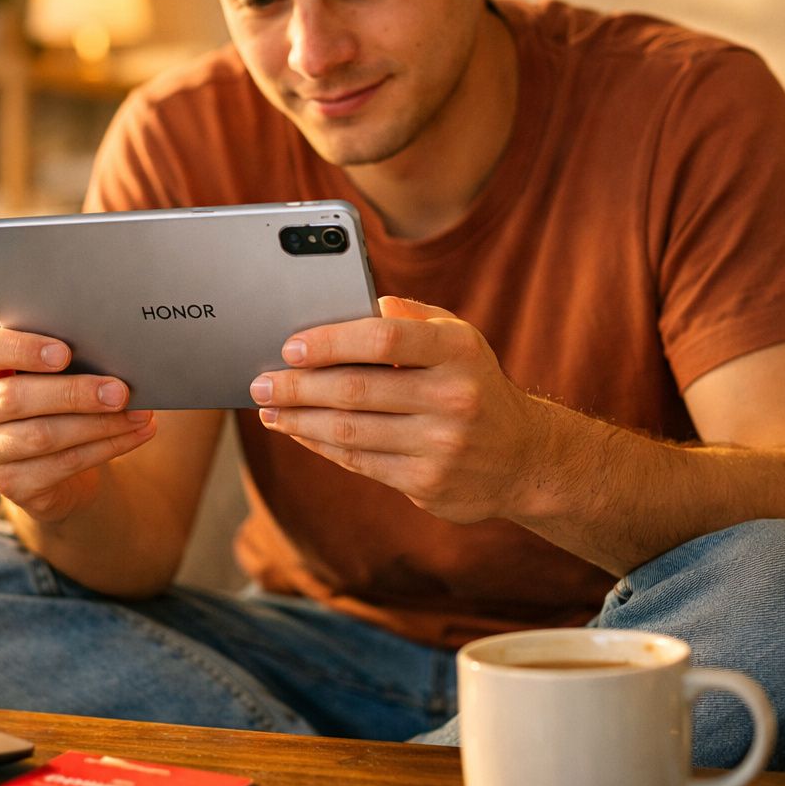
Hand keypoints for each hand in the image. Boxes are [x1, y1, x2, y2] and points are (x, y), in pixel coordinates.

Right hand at [0, 327, 157, 521]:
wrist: (53, 460)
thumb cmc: (54, 397)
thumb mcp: (51, 374)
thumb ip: (66, 360)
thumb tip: (114, 355)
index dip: (21, 349)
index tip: (65, 352)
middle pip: (15, 398)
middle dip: (73, 393)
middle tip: (120, 390)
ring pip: (42, 436)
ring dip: (98, 424)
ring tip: (140, 413)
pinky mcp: (10, 485)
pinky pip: (63, 464)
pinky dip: (107, 447)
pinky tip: (137, 434)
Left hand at [248, 296, 553, 522]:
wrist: (523, 458)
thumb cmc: (473, 385)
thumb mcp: (459, 340)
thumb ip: (412, 318)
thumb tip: (361, 301)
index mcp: (458, 351)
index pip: (383, 338)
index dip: (330, 341)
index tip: (289, 346)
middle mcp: (454, 398)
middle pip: (356, 389)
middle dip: (297, 387)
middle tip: (261, 383)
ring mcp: (442, 445)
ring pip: (350, 431)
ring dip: (299, 421)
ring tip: (269, 410)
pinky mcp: (427, 483)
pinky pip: (359, 462)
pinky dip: (320, 445)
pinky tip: (298, 432)